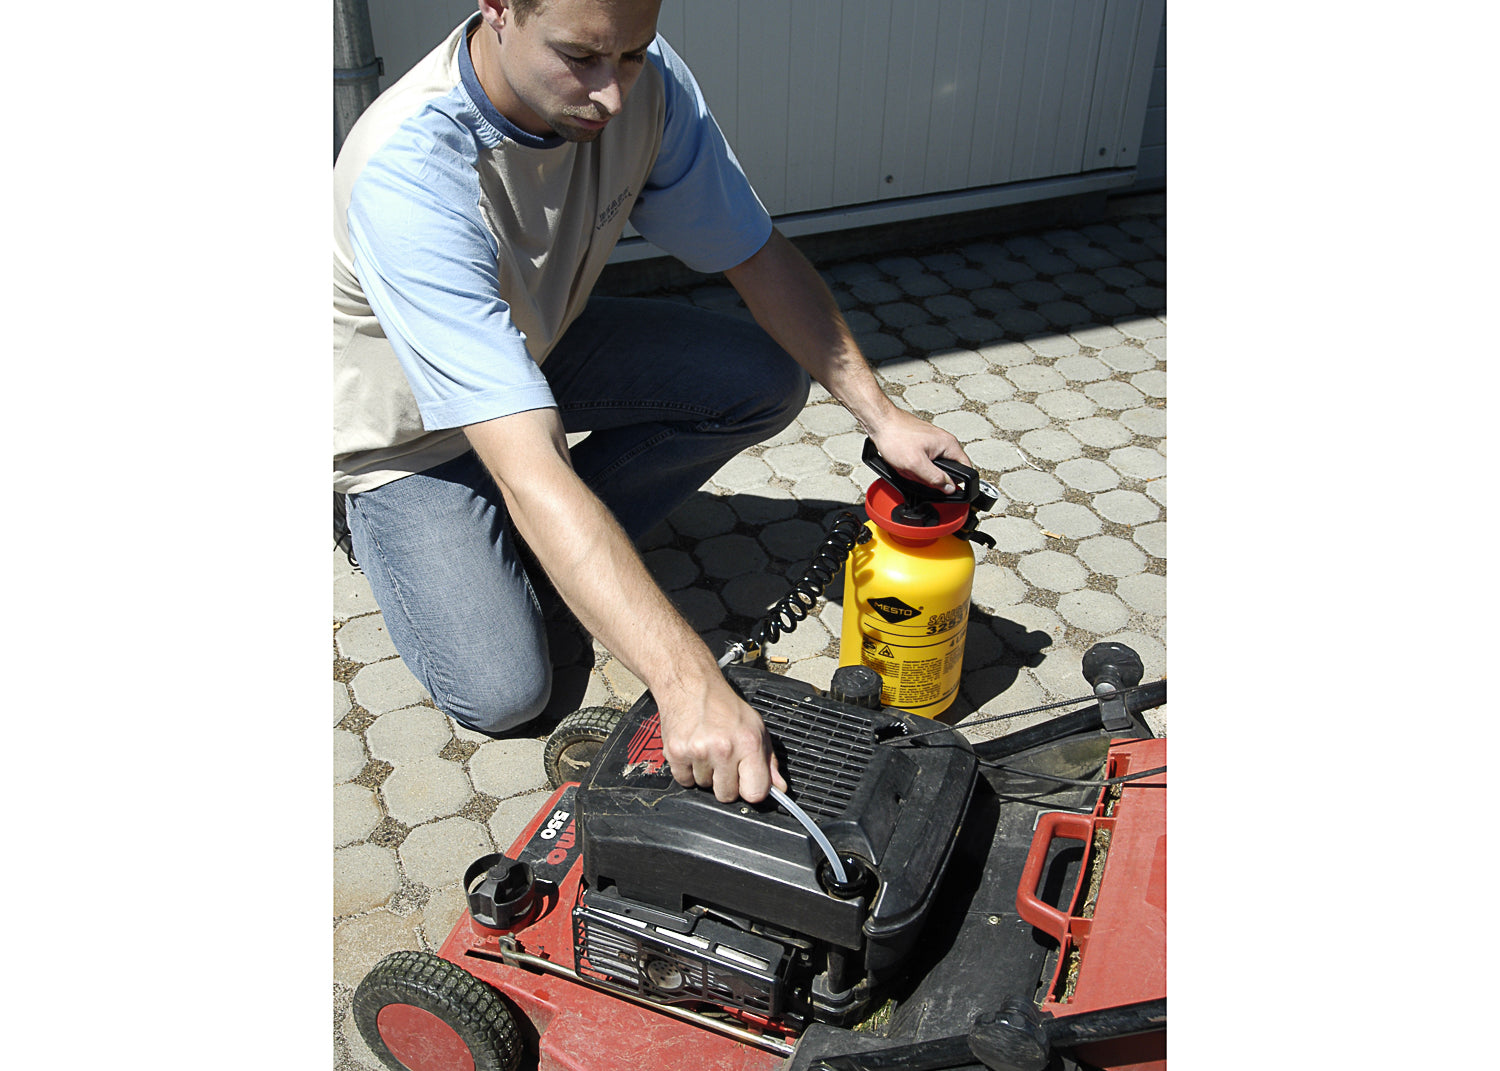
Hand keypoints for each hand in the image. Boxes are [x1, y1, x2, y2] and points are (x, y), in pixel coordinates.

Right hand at [656, 676, 787, 803]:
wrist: (691, 686)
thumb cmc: (724, 706)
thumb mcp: (756, 728)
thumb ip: (768, 761)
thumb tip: (779, 788)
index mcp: (748, 743)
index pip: (755, 793)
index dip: (751, 790)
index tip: (747, 782)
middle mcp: (723, 749)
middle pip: (727, 795)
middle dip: (726, 782)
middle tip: (723, 760)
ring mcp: (698, 752)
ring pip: (704, 787)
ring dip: (706, 774)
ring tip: (707, 750)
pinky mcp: (676, 753)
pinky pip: (684, 781)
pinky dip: (687, 771)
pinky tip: (693, 752)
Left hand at [867, 409, 972, 492]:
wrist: (880, 422)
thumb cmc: (895, 436)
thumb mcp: (916, 464)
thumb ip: (935, 478)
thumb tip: (950, 488)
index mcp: (949, 445)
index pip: (965, 469)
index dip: (956, 483)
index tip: (943, 488)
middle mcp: (944, 441)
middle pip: (946, 470)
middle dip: (930, 477)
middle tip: (916, 473)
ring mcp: (933, 442)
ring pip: (932, 467)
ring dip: (919, 471)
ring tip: (907, 465)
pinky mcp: (922, 443)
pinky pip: (922, 461)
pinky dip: (912, 465)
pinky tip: (903, 462)